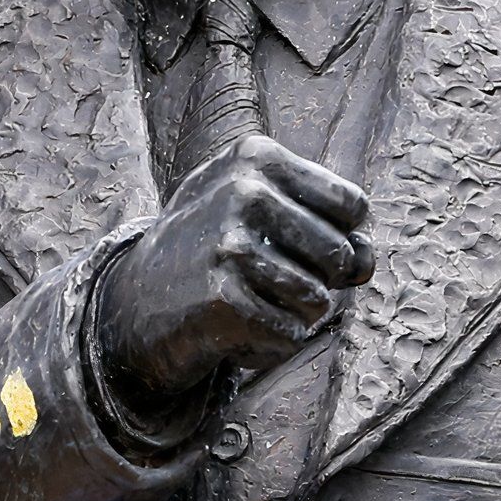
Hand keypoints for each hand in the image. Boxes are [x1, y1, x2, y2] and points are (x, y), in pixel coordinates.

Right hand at [95, 136, 374, 400]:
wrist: (137, 296)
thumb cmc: (216, 248)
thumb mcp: (265, 215)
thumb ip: (329, 229)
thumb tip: (364, 264)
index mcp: (257, 157)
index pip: (353, 207)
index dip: (338, 236)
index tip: (296, 243)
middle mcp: (244, 191)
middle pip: (341, 255)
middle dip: (319, 281)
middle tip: (268, 278)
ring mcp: (230, 244)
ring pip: (319, 301)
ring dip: (294, 315)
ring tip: (251, 300)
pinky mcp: (221, 298)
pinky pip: (290, 335)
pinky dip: (271, 343)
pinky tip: (234, 327)